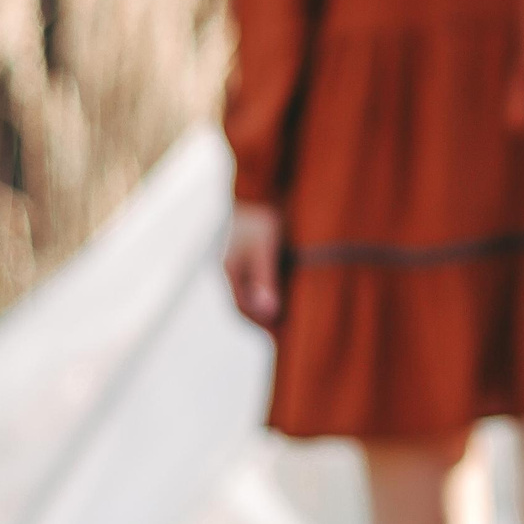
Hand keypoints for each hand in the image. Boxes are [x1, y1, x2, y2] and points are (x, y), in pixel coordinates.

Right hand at [226, 201, 284, 329]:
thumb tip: (269, 313)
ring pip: (254, 292)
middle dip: (265, 322)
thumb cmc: (261, 215)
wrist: (262, 183)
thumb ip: (265, 279)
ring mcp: (242, 259)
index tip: (281, 339)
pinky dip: (275, 290)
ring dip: (270, 307)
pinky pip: (262, 278)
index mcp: (232, 270)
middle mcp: (234, 268)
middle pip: (246, 304)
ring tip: (292, 321)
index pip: (243, 309)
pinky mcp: (255, 251)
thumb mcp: (265, 248)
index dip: (262, 326)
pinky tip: (292, 293)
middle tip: (287, 337)